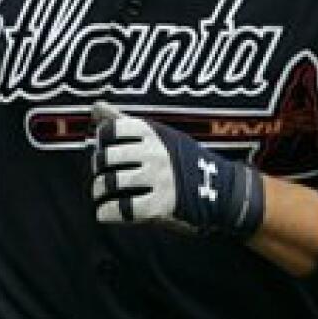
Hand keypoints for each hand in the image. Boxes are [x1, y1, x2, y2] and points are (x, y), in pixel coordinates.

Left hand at [90, 101, 263, 236]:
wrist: (222, 190)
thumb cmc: (183, 160)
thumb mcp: (159, 134)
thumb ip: (125, 121)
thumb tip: (96, 106)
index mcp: (152, 132)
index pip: (110, 130)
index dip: (101, 141)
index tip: (106, 148)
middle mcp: (155, 152)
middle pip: (106, 157)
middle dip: (98, 167)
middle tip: (102, 174)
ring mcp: (158, 179)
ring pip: (110, 183)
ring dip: (98, 190)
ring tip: (101, 194)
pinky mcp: (160, 206)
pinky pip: (122, 209)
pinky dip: (107, 212)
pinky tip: (107, 212)